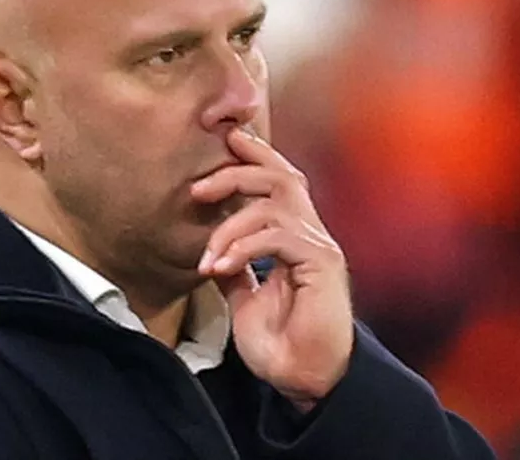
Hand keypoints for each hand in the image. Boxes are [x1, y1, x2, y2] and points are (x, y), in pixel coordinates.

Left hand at [192, 128, 353, 411]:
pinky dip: (242, 247)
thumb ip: (236, 268)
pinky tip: (219, 268)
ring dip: (231, 223)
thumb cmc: (281, 344)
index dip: (256, 156)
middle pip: (282, 177)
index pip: (280, 182)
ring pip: (276, 202)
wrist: (307, 380)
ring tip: (207, 254)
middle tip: (198, 188)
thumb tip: (214, 249)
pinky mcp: (321, 263)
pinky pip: (277, 236)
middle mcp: (312, 235)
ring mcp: (319, 247)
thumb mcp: (245, 298)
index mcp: (295, 238)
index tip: (225, 140)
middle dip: (239, 170)